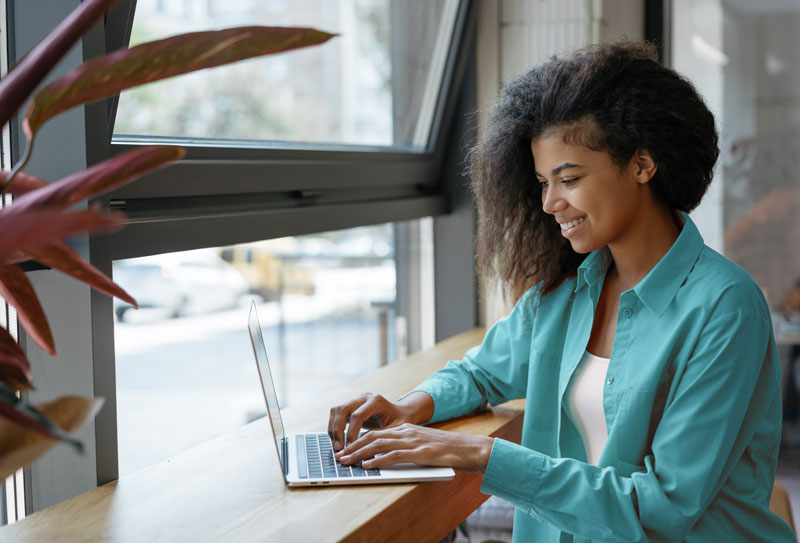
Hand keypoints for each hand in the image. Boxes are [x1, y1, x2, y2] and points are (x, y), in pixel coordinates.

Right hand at [327, 391, 432, 451]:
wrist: (401, 413)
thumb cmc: (400, 422)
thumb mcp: (395, 430)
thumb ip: (380, 437)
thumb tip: (364, 450)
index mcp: (376, 401)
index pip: (357, 415)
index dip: (351, 433)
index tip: (350, 448)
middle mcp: (364, 397)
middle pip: (342, 409)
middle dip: (337, 430)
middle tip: (338, 448)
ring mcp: (356, 400)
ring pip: (336, 410)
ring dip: (333, 428)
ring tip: (337, 446)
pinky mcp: (351, 405)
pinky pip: (336, 414)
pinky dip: (334, 427)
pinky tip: (338, 440)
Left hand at [334, 423, 494, 472]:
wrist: (467, 448)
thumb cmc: (445, 450)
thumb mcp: (421, 444)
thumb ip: (404, 448)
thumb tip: (385, 457)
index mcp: (405, 429)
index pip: (375, 433)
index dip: (358, 442)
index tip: (345, 450)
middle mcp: (406, 432)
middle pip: (372, 437)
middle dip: (353, 447)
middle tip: (339, 457)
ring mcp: (412, 441)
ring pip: (379, 445)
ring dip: (360, 454)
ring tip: (347, 462)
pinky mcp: (419, 452)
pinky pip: (394, 456)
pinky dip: (379, 461)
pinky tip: (368, 466)